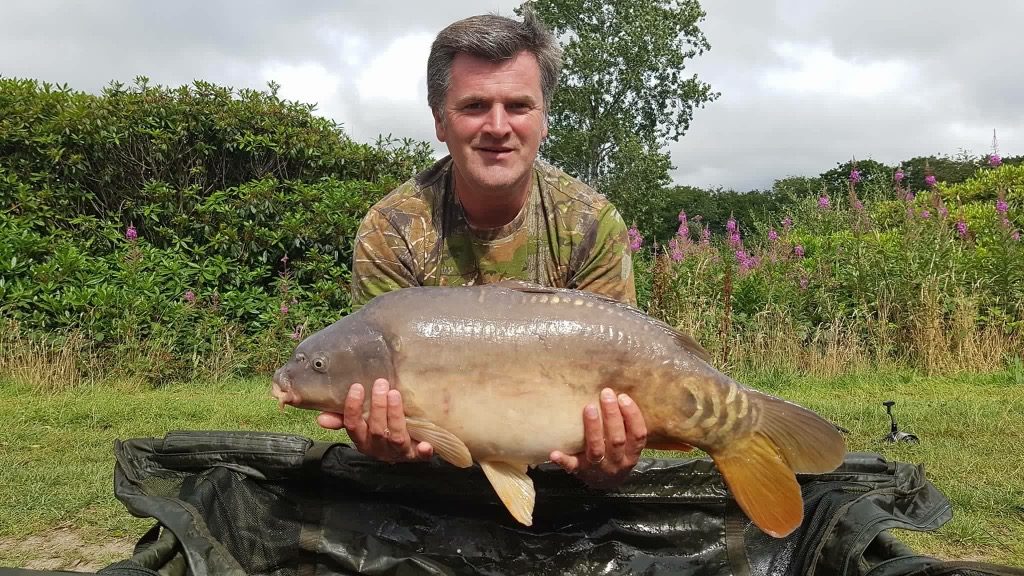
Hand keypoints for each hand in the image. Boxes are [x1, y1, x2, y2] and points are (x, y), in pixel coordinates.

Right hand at [316, 378, 432, 462]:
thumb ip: (342, 419)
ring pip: (395, 436)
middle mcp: (378, 448)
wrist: (407, 449)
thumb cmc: (380, 430)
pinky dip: (422, 451)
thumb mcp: (361, 425)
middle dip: (378, 406)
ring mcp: (397, 452)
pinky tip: (426, 444)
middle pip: (375, 429)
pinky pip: (420, 455)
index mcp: (362, 440)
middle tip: (381, 384)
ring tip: (395, 395)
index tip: (357, 387)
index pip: (353, 426)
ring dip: (395, 416)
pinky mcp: (416, 455)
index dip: (353, 408)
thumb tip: (320, 418)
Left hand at [550, 388, 646, 488]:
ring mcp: (598, 468)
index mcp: (631, 453)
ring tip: (589, 408)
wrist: (605, 484)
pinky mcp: (580, 471)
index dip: (632, 415)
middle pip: (617, 439)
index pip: (638, 435)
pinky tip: (554, 453)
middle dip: (612, 415)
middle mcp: (617, 462)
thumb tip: (618, 392)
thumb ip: (626, 425)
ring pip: (596, 449)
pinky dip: (563, 460)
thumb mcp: (628, 445)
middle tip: (606, 394)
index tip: (623, 397)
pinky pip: (572, 466)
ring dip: (593, 428)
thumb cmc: (616, 454)